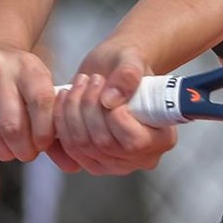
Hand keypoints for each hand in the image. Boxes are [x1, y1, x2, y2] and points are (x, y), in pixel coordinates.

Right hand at [0, 40, 57, 161]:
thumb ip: (56, 125)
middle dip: (19, 150)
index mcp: (28, 65)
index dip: (42, 136)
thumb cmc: (19, 78)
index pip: (41, 106)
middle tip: (21, 154)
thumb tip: (73, 167)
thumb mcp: (40, 87)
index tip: (40, 146)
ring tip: (2, 152)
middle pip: (10, 124)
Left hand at [55, 43, 176, 175]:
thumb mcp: (133, 58)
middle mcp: (140, 158)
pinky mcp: (92, 162)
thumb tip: (110, 99)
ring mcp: (115, 164)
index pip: (134, 142)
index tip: (105, 85)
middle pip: (104, 144)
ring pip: (82, 146)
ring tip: (78, 85)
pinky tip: (63, 99)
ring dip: (71, 111)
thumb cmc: (129, 64)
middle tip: (90, 79)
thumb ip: (128, 74)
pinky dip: (60, 123)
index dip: (114, 116)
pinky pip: (69, 150)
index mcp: (162, 138)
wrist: (114, 70)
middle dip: (88, 106)